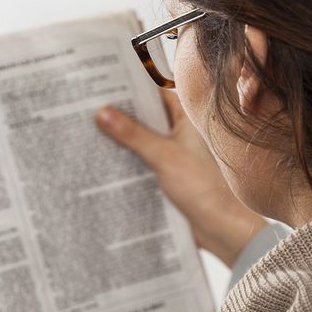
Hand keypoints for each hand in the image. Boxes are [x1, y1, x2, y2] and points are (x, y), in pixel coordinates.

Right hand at [96, 91, 266, 267]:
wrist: (221, 226)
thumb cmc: (204, 187)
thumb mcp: (164, 156)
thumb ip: (134, 135)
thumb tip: (103, 113)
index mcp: (187, 118)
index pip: (155, 92)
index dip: (130, 88)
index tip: (102, 85)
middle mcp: (181, 131)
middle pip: (146, 116)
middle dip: (121, 115)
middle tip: (89, 108)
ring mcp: (174, 152)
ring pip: (143, 139)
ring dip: (123, 139)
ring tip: (91, 132)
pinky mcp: (169, 173)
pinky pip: (144, 160)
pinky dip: (129, 159)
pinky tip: (107, 160)